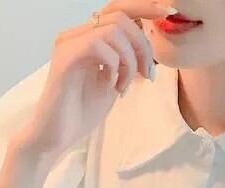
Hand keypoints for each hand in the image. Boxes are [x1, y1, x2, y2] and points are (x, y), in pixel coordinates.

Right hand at [13, 0, 174, 158]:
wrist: (55, 138)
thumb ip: (127, 61)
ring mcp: (68, 44)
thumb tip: (149, 45)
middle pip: (119, 16)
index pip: (117, 10)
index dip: (145, 7)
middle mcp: (75, 34)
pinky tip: (113, 87)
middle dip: (142, 45)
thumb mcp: (114, 82)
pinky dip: (115, 66)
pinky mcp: (65, 58)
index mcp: (86, 37)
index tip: (169, 13)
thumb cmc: (81, 113)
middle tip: (147, 75)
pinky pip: (99, 46)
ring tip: (125, 86)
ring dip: (129, 60)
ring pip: (113, 30)